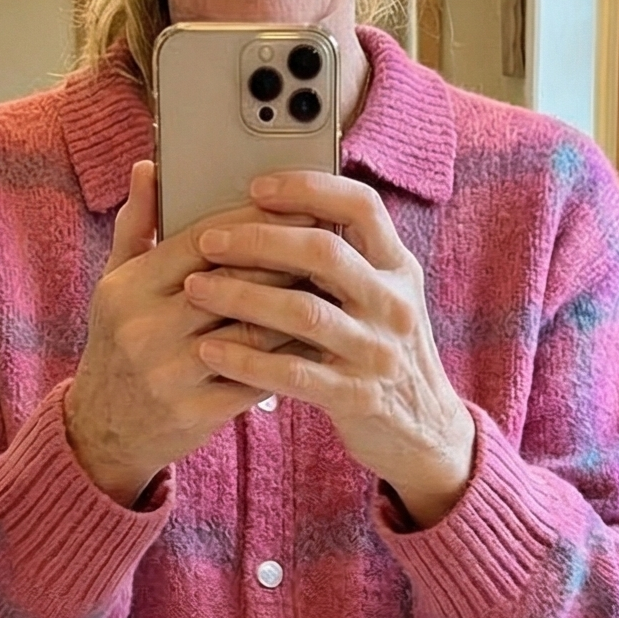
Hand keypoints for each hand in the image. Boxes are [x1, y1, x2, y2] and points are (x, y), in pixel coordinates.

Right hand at [62, 161, 309, 504]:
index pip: (199, 241)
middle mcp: (144, 328)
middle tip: (331, 243)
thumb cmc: (119, 341)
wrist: (103, 429)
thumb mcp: (115, 282)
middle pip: (233, 283)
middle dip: (286, 261)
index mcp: (128, 288)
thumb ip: (137, 224)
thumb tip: (148, 165)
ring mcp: (169, 373)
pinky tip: (317, 340)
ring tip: (332, 288)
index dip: (253, 222)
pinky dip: (289, 357)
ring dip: (297, 309)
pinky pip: (255, 377)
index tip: (297, 206)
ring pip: (251, 330)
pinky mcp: (195, 411)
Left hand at [184, 170, 475, 526]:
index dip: (309, 189)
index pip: (362, 206)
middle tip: (208, 240)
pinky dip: (248, 360)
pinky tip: (210, 350)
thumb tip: (271, 210)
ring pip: (304, 312)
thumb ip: (342, 258)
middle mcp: (393, 304)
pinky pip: (295, 373)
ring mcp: (378, 352)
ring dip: (242, 296)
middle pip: (325, 253)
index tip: (257, 186)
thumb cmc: (381, 350)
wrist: (423, 431)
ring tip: (195, 288)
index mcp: (398, 267)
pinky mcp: (358, 397)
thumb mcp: (380, 296)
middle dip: (259, 240)